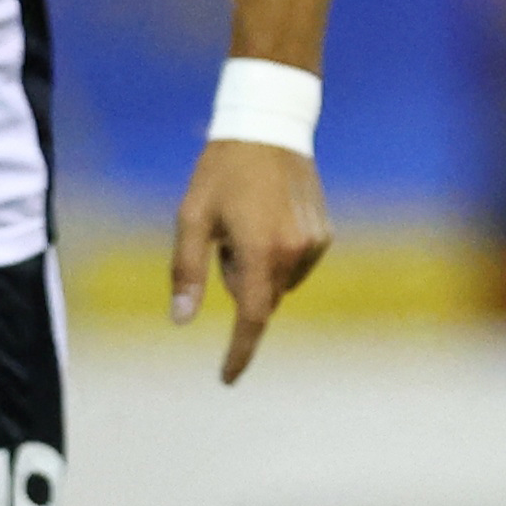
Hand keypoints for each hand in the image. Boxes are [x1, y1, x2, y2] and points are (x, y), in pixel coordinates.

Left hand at [170, 137, 327, 383]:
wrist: (268, 127)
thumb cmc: (221, 172)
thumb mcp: (192, 218)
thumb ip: (186, 272)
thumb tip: (181, 320)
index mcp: (260, 250)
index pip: (252, 317)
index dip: (240, 351)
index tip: (228, 378)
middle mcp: (294, 252)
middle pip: (261, 297)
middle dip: (239, 283)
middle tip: (224, 240)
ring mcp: (314, 244)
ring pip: (279, 283)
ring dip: (259, 269)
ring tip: (247, 222)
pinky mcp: (324, 234)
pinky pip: (295, 265)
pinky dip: (278, 256)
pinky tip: (268, 219)